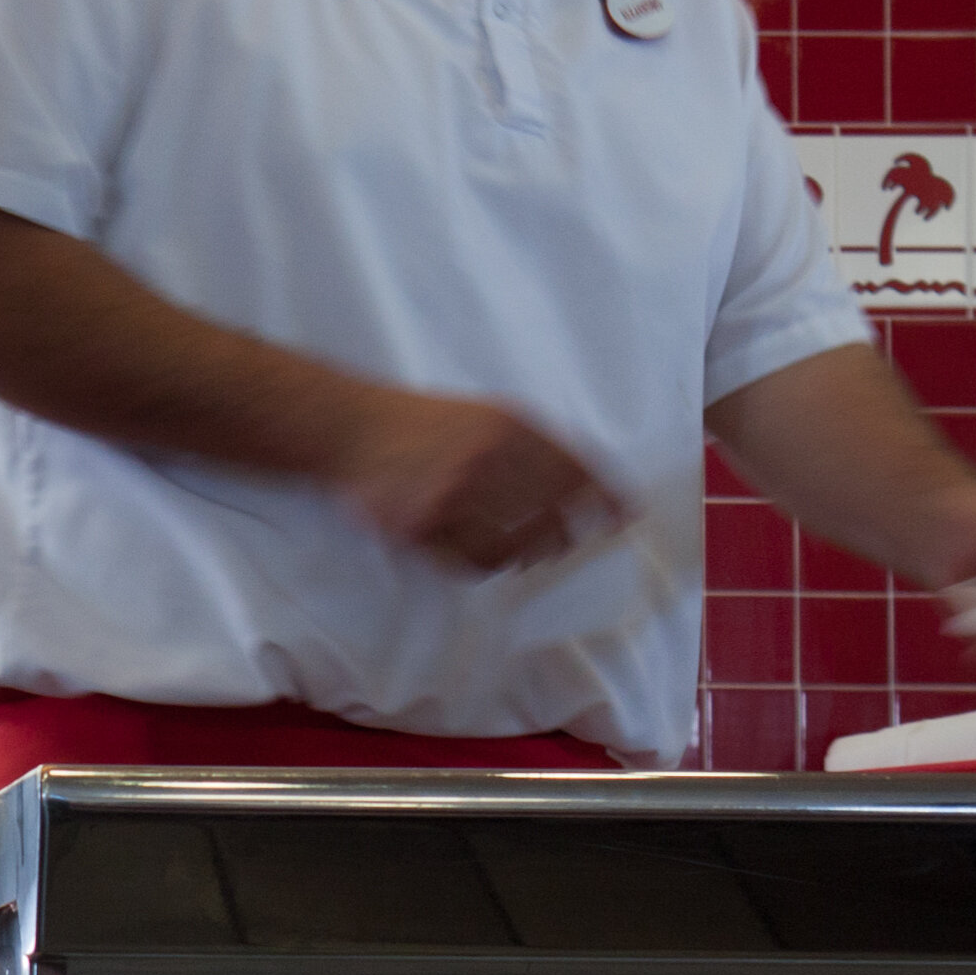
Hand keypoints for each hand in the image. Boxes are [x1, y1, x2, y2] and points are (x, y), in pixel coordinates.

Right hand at [327, 389, 621, 572]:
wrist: (349, 427)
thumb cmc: (419, 420)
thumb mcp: (482, 411)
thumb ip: (531, 440)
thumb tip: (588, 480)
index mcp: (507, 425)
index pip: (574, 468)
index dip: (604, 495)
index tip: (626, 514)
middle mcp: (486, 458)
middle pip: (552, 510)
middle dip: (570, 531)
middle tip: (574, 541)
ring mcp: (454, 493)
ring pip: (516, 541)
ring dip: (532, 551)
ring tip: (535, 553)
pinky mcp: (424, 525)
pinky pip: (475, 559)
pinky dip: (491, 563)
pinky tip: (493, 557)